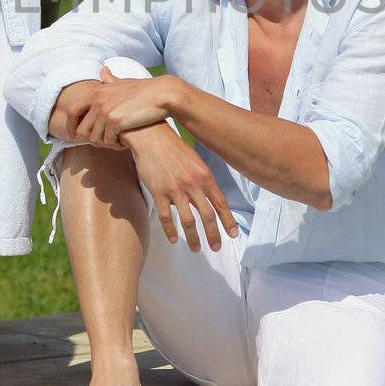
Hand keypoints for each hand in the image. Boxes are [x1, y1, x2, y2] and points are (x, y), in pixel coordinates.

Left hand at [71, 67, 174, 148]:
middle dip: (89, 140)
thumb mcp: (123, 82)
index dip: (70, 125)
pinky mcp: (116, 121)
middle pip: (82, 129)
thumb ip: (110, 80)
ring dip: (105, 143)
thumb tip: (103, 70)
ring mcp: (106, 111)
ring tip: (117, 142)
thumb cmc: (145, 89)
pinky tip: (124, 143)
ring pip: (95, 138)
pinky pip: (108, 141)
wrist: (162, 94)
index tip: (72, 135)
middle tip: (102, 144)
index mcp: (96, 92)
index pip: (72, 110)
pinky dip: (115, 145)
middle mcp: (98, 101)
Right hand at [128, 126, 240, 252]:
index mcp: (205, 176)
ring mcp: (175, 189)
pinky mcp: (158, 192)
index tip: (233, 235)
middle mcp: (193, 184)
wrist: (152, 137)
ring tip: (196, 249)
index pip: (220, 203)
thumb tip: (206, 201)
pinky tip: (174, 239)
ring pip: (188, 221)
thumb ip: (202, 181)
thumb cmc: (175, 149)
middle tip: (216, 247)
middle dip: (213, 235)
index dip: (228, 221)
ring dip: (193, 238)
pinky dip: (170, 230)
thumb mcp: (195, 162)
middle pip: (207, 216)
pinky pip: (166, 217)